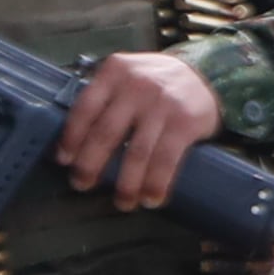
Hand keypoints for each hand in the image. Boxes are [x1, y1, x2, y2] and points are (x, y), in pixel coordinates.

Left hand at [56, 49, 222, 211]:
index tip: (65, 160)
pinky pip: (166, 160)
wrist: (208, 74)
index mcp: (116, 72)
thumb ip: (104, 96)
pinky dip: (156, 183)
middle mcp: (137, 86)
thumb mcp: (127, 74)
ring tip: (122, 202)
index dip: (71, 138)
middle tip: (83, 185)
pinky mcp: (184, 122)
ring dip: (126, 184)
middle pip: (106, 133)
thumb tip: (76, 142)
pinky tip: (151, 198)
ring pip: (136, 152)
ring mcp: (163, 105)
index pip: (85, 108)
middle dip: (90, 165)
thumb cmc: (157, 82)